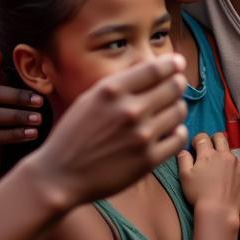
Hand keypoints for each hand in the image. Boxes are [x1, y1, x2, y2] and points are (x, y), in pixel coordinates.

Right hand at [0, 51, 44, 183]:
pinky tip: (31, 135)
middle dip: (18, 95)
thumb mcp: (37, 118)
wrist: (10, 172)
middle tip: (41, 101)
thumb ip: (41, 103)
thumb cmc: (28, 140)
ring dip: (19, 116)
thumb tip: (64, 84)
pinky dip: (14, 134)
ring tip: (39, 121)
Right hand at [29, 55, 187, 206]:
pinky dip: (179, 132)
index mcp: (111, 90)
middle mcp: (128, 110)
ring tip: (169, 110)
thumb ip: (120, 84)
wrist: (59, 176)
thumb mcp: (90, 98)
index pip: (156, 69)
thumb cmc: (74, 134)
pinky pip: (179, 138)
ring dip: (177, 107)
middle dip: (177, 84)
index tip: (178, 63)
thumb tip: (155, 70)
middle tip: (176, 86)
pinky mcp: (148, 159)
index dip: (173, 63)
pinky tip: (170, 131)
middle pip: (173, 87)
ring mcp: (140, 136)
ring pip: (179, 111)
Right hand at [179, 132, 239, 218]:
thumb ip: (183, 160)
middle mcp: (227, 156)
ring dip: (226, 160)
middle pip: (221, 138)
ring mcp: (239, 167)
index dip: (198, 140)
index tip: (195, 147)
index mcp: (209, 154)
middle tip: (209, 150)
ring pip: (232, 156)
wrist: (219, 213)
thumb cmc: (198, 195)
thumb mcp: (184, 177)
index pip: (203, 137)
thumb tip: (183, 151)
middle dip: (214, 140)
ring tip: (219, 175)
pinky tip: (229, 187)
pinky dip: (235, 176)